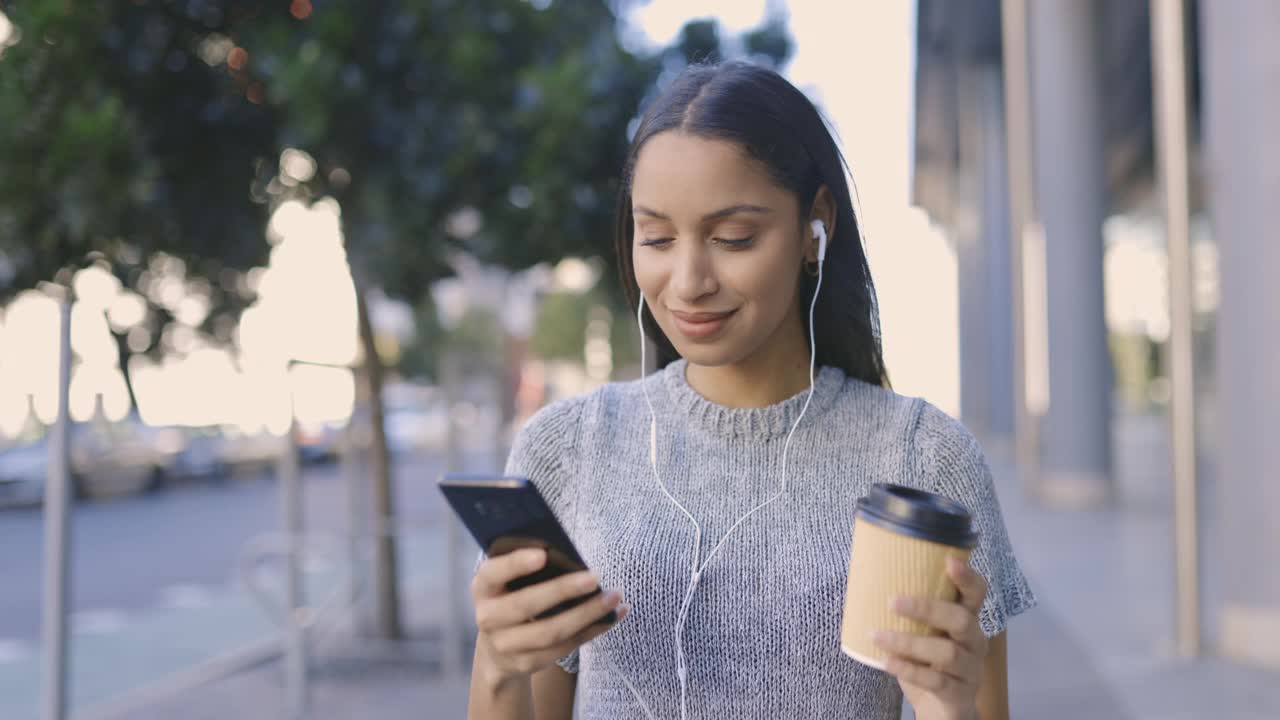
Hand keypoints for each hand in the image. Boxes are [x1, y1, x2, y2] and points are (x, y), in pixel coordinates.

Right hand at [471, 548, 625, 683]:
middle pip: (527, 605)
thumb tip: (569, 555)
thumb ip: (526, 568)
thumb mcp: (507, 582)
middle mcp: (488, 618)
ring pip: (551, 631)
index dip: (516, 564)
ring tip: (613, 597)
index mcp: (483, 588)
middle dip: (563, 590)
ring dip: (586, 614)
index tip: (543, 555)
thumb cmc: (511, 599)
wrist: (496, 650)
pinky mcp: (528, 663)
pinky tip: (611, 617)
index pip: (493, 573)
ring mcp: (506, 645)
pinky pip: (565, 647)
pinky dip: (591, 631)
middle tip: (594, 577)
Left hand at [872, 557, 988, 719]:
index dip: (967, 577)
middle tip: (892, 602)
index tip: (948, 561)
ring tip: (877, 636)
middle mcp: (974, 642)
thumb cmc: (927, 662)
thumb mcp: (922, 634)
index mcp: (967, 620)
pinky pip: (937, 681)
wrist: (939, 709)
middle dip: (927, 608)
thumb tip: (863, 581)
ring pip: (946, 653)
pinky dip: (910, 670)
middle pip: (962, 620)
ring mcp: (970, 670)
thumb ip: (908, 613)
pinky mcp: (960, 695)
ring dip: (908, 643)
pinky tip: (887, 662)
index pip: (977, 594)